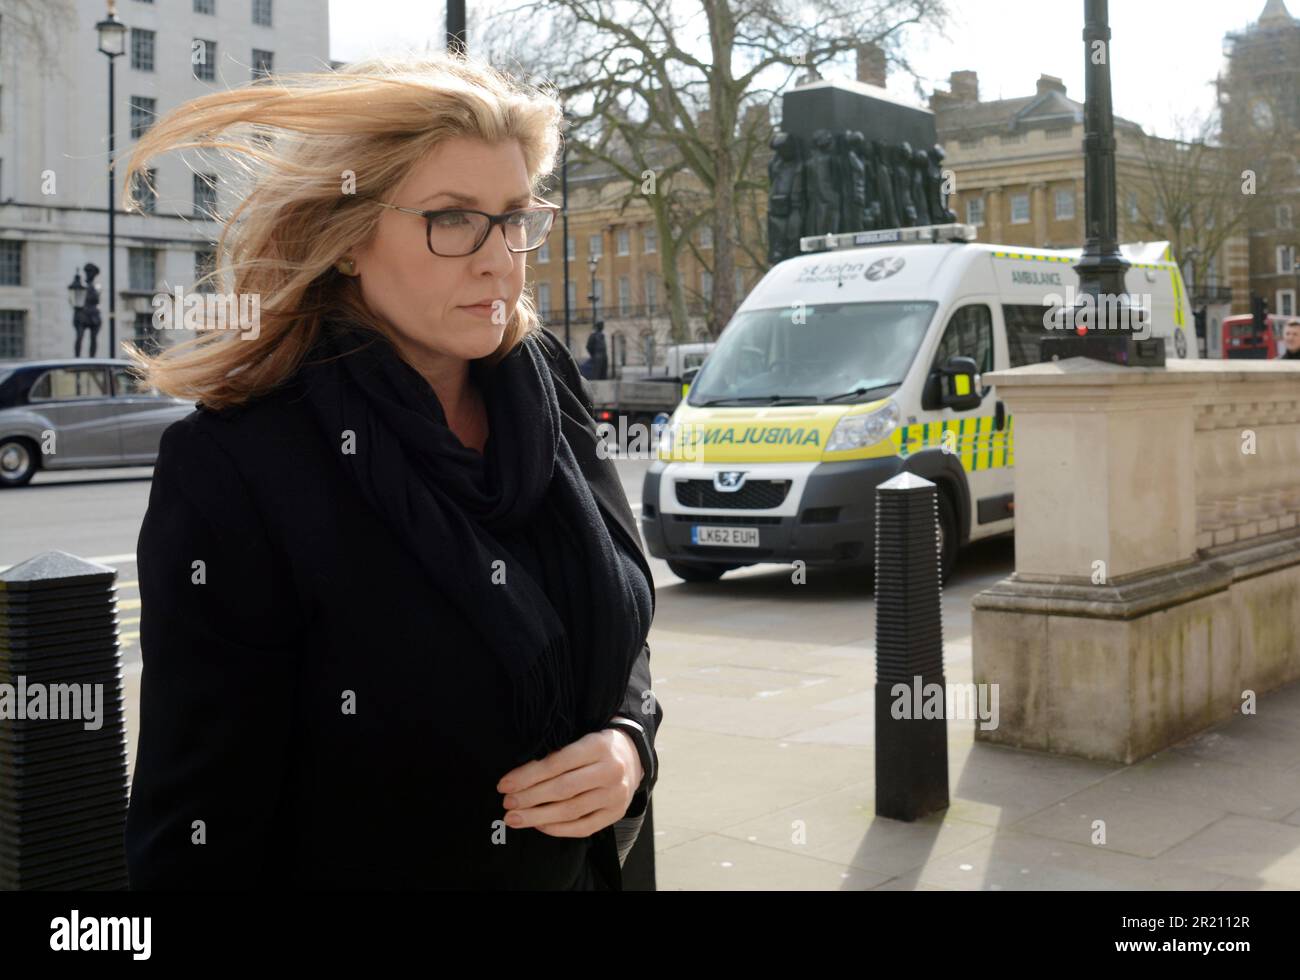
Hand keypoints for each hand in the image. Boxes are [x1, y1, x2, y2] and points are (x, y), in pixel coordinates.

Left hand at [495, 727, 643, 837]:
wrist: (633, 757)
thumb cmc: (597, 746)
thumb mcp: (582, 738)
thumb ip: (557, 753)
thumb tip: (519, 775)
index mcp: (598, 746)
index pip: (557, 763)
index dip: (528, 775)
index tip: (505, 784)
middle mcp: (610, 771)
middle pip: (563, 789)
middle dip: (529, 798)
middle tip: (507, 804)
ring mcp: (615, 795)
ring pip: (571, 811)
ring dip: (538, 817)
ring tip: (515, 819)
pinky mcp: (616, 814)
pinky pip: (583, 827)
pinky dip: (558, 828)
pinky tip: (539, 825)